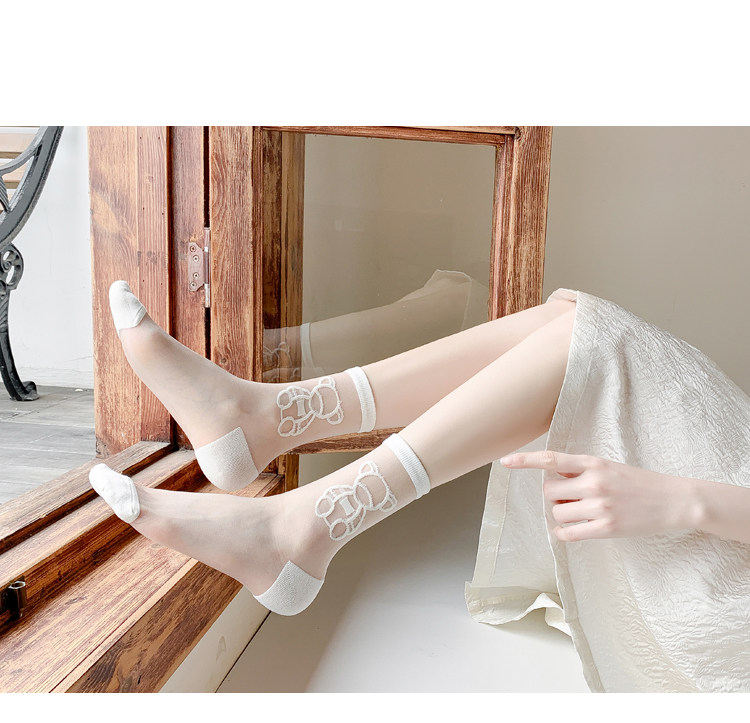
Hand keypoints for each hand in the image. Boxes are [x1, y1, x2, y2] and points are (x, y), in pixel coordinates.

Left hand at [499, 451, 691, 541]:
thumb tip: (552, 476)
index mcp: (594, 463)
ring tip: (581, 512)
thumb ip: (581, 470)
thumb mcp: (609, 467)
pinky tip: (570, 531)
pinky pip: (570, 534)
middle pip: (550, 492)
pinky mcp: (607, 528)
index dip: (525, 460)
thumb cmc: (638, 483)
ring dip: (562, 515)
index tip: (505, 461)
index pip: (551, 460)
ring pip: (558, 513)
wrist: (674, 500)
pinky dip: (564, 533)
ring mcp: (600, 506)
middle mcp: (594, 482)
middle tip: (571, 499)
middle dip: (555, 497)